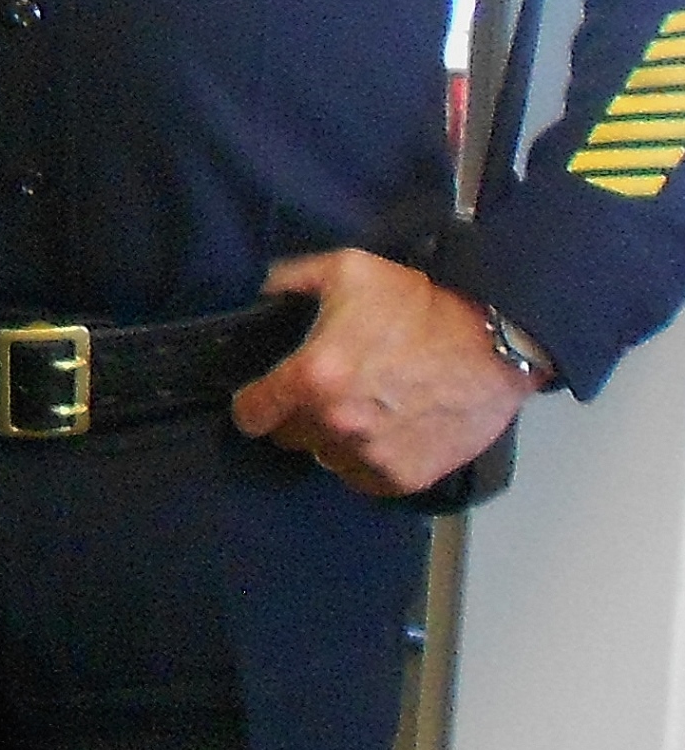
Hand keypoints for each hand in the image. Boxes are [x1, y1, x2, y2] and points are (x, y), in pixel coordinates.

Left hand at [231, 249, 545, 495]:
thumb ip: (291, 279)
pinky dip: (368, 461)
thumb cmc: (426, 304)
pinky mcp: (407, 476)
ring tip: (364, 409)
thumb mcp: (350, 270)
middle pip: (289, 437)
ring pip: (327, 458)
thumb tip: (263, 291)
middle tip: (327, 393)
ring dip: (335, 440)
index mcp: (314, 377)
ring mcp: (372, 455)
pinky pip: (365, 479)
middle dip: (299, 416)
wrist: (499, 341)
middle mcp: (338, 423)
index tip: (265, 397)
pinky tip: (385, 431)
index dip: (254, 404)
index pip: (251, 414)